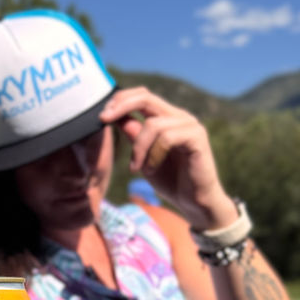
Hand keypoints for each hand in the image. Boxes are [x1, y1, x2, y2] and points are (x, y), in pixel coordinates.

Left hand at [100, 87, 238, 230]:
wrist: (194, 203)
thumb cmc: (172, 182)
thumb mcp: (144, 158)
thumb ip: (134, 138)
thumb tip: (118, 118)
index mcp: (167, 119)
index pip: (143, 96)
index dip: (121, 100)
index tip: (102, 116)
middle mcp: (179, 117)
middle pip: (146, 98)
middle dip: (121, 106)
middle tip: (104, 119)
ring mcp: (190, 126)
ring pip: (153, 124)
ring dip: (138, 148)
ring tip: (136, 168)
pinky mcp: (197, 138)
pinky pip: (167, 138)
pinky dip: (153, 155)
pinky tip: (150, 170)